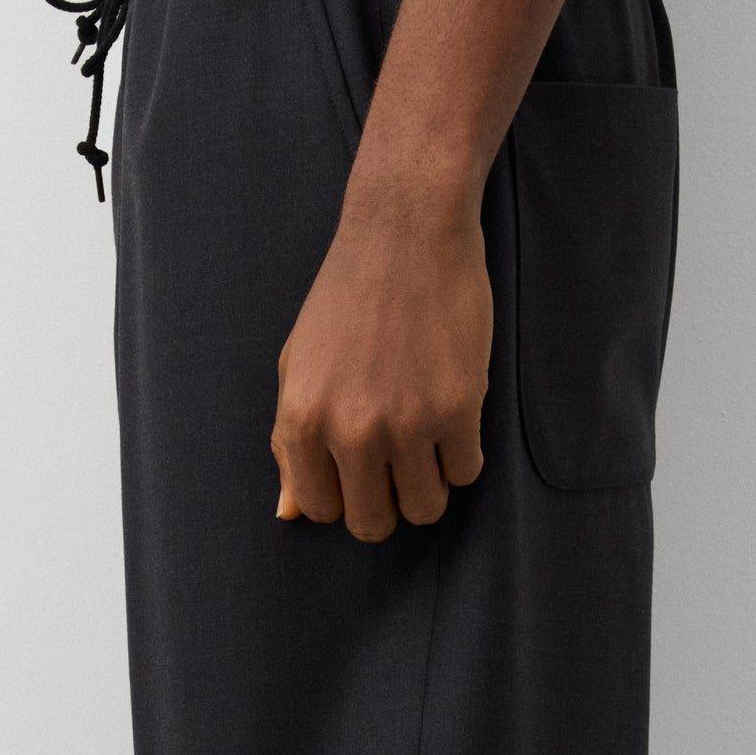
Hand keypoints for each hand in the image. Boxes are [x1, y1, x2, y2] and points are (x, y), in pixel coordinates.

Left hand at [272, 178, 491, 541]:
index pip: (319, 511)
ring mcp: (406, 423)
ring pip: (425, 509)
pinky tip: (453, 415)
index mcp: (302, 421)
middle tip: (398, 462)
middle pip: (373, 524)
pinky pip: (466, 473)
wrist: (406, 231)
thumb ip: (290, 445)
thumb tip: (289, 515)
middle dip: (387, 502)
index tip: (358, 468)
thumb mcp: (298, 367)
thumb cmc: (347, 295)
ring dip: (429, 485)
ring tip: (428, 442)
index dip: (343, 494)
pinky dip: (463, 455)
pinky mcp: (458, 408)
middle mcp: (350, 431)